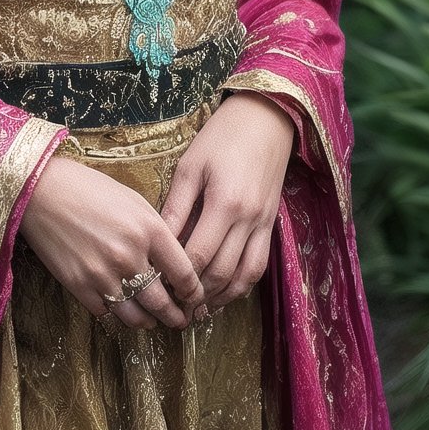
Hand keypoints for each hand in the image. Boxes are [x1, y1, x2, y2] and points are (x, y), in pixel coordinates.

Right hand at [18, 152, 205, 329]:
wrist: (42, 191)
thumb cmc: (90, 189)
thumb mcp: (133, 200)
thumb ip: (156, 231)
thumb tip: (173, 262)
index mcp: (148, 229)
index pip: (184, 273)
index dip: (193, 291)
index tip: (195, 297)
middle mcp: (129, 255)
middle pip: (162, 303)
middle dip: (176, 317)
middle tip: (181, 320)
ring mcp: (103, 274)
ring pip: (136, 316)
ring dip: (148, 322)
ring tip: (153, 321)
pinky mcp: (80, 286)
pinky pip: (106, 313)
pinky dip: (116, 313)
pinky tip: (121, 308)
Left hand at [159, 91, 294, 312]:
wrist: (266, 119)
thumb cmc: (222, 137)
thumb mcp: (191, 166)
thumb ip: (175, 207)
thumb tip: (157, 242)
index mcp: (224, 202)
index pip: (198, 254)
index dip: (177, 276)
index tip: (157, 285)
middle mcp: (248, 219)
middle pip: (221, 272)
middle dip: (196, 294)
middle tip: (173, 306)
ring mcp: (264, 224)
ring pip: (244, 277)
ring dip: (221, 298)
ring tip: (197, 310)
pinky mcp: (271, 224)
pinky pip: (259, 265)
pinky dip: (241, 284)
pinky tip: (223, 292)